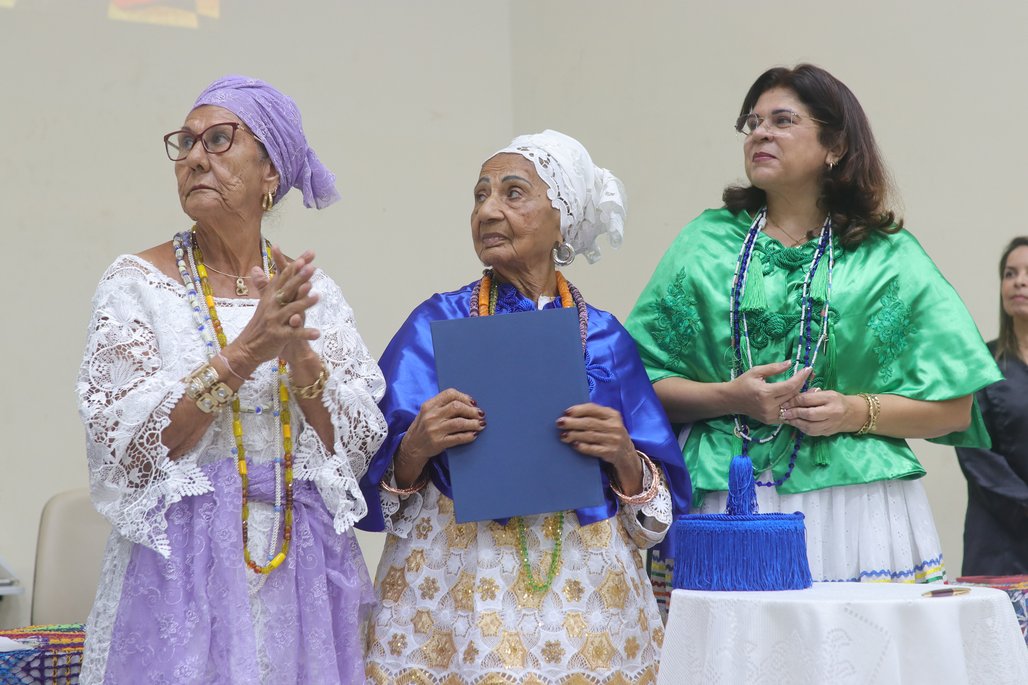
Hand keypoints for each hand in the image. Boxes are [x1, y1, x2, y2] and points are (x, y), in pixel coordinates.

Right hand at [234, 245, 320, 366]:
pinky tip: (318, 333)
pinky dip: (305, 333)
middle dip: (299, 278)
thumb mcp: (263, 304)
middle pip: (287, 290)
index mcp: (270, 296)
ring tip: (318, 296)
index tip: (308, 256)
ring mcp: (274, 321)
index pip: (284, 277)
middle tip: (312, 268)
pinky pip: (294, 334)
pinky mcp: (278, 336)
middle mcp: (271, 306)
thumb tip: (255, 268)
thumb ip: (265, 286)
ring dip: (304, 303)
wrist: (247, 348)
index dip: (296, 266)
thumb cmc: (260, 324)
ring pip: (291, 310)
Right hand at [399, 388, 483, 468]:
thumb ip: (443, 405)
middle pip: (457, 407)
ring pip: (460, 422)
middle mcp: (431, 416)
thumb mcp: (428, 412)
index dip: (465, 397)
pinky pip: (458, 438)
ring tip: (481, 424)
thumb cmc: (423, 428)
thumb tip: (469, 404)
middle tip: (481, 414)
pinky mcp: (438, 442)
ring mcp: (434, 429)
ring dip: (474, 423)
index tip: (473, 403)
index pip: (450, 394)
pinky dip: (469, 436)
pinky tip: (474, 435)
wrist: (412, 447)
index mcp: (429, 405)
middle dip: (472, 411)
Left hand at [557, 403, 635, 468]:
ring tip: (563, 435)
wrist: (626, 454)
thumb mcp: (607, 422)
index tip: (565, 412)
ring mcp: (614, 440)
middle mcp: (615, 426)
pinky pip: (594, 449)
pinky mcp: (611, 453)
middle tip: (559, 423)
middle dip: (572, 422)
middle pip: (589, 423)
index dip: (578, 410)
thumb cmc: (610, 434)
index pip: (593, 409)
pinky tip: (574, 444)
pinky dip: (583, 447)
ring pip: (590, 436)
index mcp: (612, 415)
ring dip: (574, 435)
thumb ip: (593, 416)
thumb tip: (568, 414)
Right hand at [728, 361, 811, 424]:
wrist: (731, 400)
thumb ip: (774, 368)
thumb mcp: (756, 371)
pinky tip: (802, 402)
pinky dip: (795, 408)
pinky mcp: (771, 421)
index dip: (800, 378)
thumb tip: (790, 363)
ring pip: (792, 406)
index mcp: (765, 393)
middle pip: (793, 396)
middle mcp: (769, 406)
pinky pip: (788, 414)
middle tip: (811, 377)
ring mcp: (770, 415)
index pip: (789, 386)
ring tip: (812, 389)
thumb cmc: (743, 383)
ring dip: (802, 398)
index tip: (808, 369)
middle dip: (803, 385)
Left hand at [780, 389, 864, 435]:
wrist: (853, 413)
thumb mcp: (826, 393)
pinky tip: (796, 424)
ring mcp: (831, 424)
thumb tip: (792, 398)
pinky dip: (802, 429)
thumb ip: (811, 395)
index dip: (794, 401)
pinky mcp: (828, 432)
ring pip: (810, 426)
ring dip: (796, 423)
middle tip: (784, 412)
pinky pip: (812, 432)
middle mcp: (832, 412)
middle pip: (809, 414)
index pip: (808, 399)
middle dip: (794, 413)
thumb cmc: (836, 400)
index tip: (785, 402)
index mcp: (831, 398)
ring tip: (788, 419)